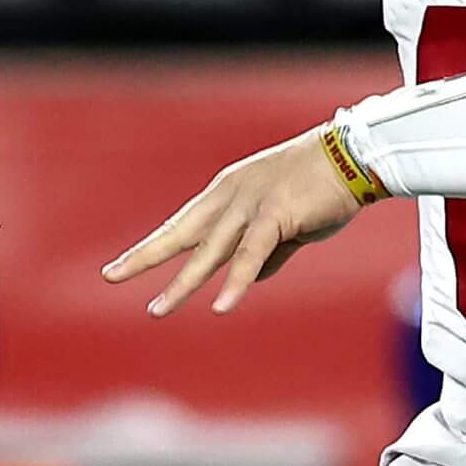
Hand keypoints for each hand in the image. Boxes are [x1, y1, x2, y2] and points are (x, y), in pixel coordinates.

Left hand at [103, 128, 376, 315]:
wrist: (355, 156)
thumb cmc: (324, 185)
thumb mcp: (287, 221)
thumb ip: (268, 248)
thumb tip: (253, 277)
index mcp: (229, 192)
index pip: (184, 224)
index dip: (155, 245)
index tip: (127, 264)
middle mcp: (230, 197)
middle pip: (180, 232)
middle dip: (145, 256)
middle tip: (111, 276)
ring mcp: (250, 205)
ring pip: (208, 251)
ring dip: (183, 283)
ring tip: (157, 309)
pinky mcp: (275, 216)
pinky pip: (250, 255)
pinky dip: (236, 281)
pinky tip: (221, 305)